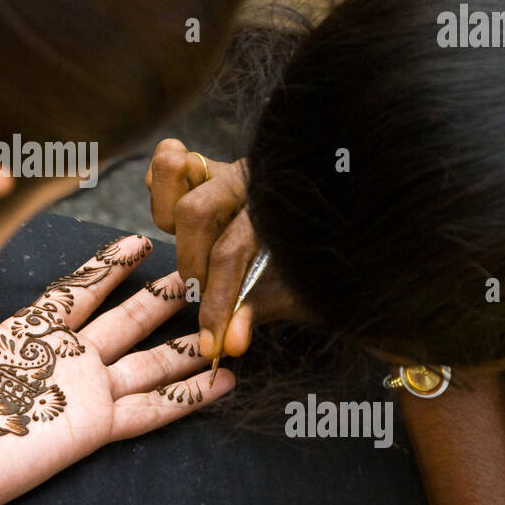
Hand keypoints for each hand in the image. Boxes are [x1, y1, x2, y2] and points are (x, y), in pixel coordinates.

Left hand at [0, 234, 233, 504]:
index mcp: (32, 333)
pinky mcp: (95, 427)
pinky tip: (222, 380)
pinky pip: (150, 409)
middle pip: (124, 323)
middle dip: (157, 299)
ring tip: (217, 324)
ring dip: (181, 345)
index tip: (137, 241)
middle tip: (190, 275)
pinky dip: (188, 397)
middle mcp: (66, 360)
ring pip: (146, 364)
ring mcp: (84, 393)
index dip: (108, 266)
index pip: (80, 292)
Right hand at [145, 138, 300, 359]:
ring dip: (168, 213)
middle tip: (199, 291)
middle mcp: (251, 176)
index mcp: (278, 206)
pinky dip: (163, 192)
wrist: (342, 229)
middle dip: (189, 261)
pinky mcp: (204, 163)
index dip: (217, 302)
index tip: (212, 342)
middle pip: (196, 209)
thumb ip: (259, 312)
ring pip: (174, 167)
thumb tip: (229, 343)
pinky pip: (167, 161)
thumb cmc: (310, 267)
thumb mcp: (293, 294)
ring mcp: (226, 164)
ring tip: (190, 250)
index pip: (231, 251)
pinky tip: (184, 228)